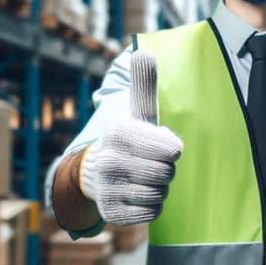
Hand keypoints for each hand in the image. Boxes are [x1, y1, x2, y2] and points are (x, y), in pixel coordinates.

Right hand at [79, 50, 182, 223]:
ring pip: (160, 194)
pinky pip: (151, 213)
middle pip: (168, 174)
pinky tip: (137, 194)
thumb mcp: (136, 112)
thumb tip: (144, 51)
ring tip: (142, 177)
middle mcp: (110, 161)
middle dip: (165, 169)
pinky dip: (151, 206)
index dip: (171, 149)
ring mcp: (108, 189)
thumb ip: (144, 85)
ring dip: (158, 187)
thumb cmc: (128, 138)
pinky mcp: (111, 212)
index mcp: (121, 133)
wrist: (93, 171)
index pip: (172, 150)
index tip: (160, 145)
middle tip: (150, 162)